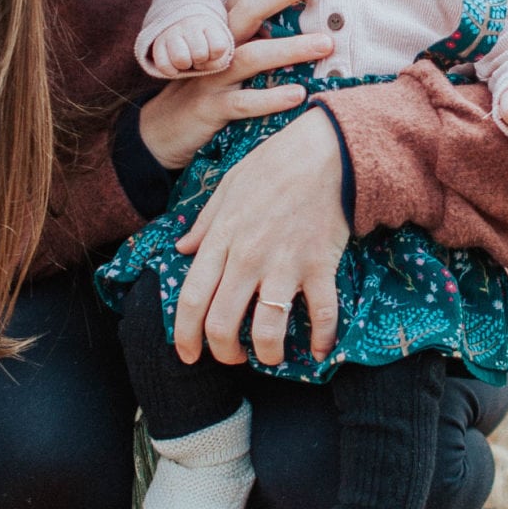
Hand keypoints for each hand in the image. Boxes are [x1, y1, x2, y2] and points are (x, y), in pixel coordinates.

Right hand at [138, 0, 332, 172]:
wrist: (164, 131)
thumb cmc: (211, 91)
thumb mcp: (232, 62)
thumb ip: (261, 43)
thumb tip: (311, 28)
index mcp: (224, 31)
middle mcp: (217, 47)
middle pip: (247, 11)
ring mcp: (211, 77)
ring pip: (250, 56)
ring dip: (289, 48)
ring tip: (325, 44)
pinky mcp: (210, 108)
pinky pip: (242, 102)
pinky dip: (270, 99)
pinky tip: (298, 95)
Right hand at [148, 14, 234, 78]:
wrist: (183, 23)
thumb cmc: (206, 41)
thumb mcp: (220, 45)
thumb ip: (221, 58)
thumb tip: (209, 64)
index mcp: (208, 24)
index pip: (218, 47)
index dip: (216, 56)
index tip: (212, 51)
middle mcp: (189, 24)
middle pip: (200, 54)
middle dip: (201, 60)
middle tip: (198, 56)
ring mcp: (171, 32)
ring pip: (180, 59)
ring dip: (185, 65)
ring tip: (187, 60)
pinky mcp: (157, 43)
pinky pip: (163, 65)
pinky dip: (170, 71)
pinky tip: (176, 66)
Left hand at [170, 104, 345, 366]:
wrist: (325, 150)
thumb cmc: (274, 164)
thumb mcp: (227, 187)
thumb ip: (203, 223)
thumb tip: (182, 248)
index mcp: (221, 239)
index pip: (191, 300)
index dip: (185, 336)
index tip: (188, 356)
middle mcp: (248, 259)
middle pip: (223, 324)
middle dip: (223, 353)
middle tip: (233, 358)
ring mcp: (285, 265)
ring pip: (267, 330)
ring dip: (267, 354)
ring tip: (270, 356)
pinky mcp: (320, 266)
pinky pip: (322, 315)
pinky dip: (322, 340)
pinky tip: (320, 351)